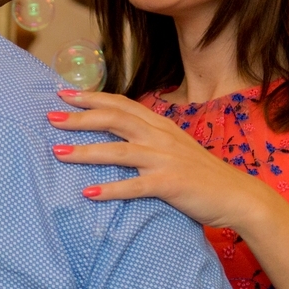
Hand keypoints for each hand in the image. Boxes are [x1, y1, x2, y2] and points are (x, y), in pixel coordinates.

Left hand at [47, 88, 280, 232]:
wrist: (237, 195)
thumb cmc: (202, 174)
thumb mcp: (175, 148)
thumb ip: (150, 139)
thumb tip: (119, 137)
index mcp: (161, 126)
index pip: (121, 104)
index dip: (91, 97)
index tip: (63, 93)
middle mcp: (161, 137)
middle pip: (114, 119)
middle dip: (80, 117)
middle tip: (50, 117)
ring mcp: (165, 160)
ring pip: (118, 151)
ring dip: (86, 151)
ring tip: (58, 153)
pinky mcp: (170, 184)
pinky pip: (135, 186)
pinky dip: (110, 189)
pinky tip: (88, 193)